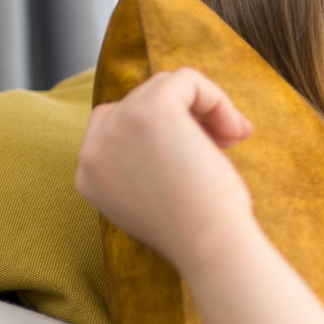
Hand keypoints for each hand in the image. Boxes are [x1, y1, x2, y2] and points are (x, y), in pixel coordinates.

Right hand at [74, 68, 257, 272]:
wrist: (210, 244)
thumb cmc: (201, 233)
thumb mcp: (157, 200)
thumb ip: (146, 166)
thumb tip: (176, 130)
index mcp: (88, 176)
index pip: (114, 126)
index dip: (160, 131)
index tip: (196, 155)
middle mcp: (92, 149)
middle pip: (140, 101)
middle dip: (186, 118)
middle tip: (223, 146)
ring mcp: (117, 125)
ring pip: (165, 86)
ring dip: (205, 109)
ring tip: (232, 140)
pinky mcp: (150, 109)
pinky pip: (187, 79)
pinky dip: (217, 99)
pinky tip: (235, 131)